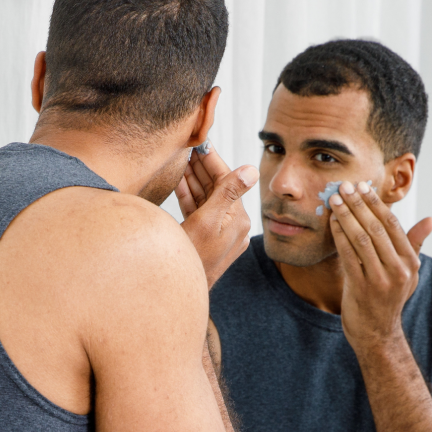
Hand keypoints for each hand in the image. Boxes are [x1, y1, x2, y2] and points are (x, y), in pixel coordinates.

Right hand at [176, 145, 257, 286]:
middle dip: (201, 167)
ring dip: (193, 179)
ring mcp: (220, 233)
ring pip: (207, 198)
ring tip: (181, 160)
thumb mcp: (207, 222)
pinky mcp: (208, 239)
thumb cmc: (192, 259)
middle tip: (187, 147)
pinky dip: (190, 197)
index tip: (200, 142)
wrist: (179, 289)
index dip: (211, 159)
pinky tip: (180, 182)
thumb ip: (228, 193)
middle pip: (217, 187)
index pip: (226, 179)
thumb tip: (252, 170)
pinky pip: (200, 212)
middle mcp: (233, 225)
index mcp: (238, 219)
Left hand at [327, 180, 431, 350]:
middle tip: (344, 187)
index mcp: (410, 262)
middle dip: (358, 204)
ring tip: (334, 200)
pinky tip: (332, 222)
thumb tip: (431, 220)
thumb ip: (414, 245)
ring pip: (361, 239)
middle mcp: (398, 270)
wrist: (377, 333)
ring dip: (346, 216)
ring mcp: (380, 280)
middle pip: (375, 228)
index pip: (392, 224)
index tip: (363, 186)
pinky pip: (348, 255)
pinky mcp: (361, 288)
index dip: (376, 203)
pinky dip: (339, 236)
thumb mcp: (407, 273)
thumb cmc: (389, 298)